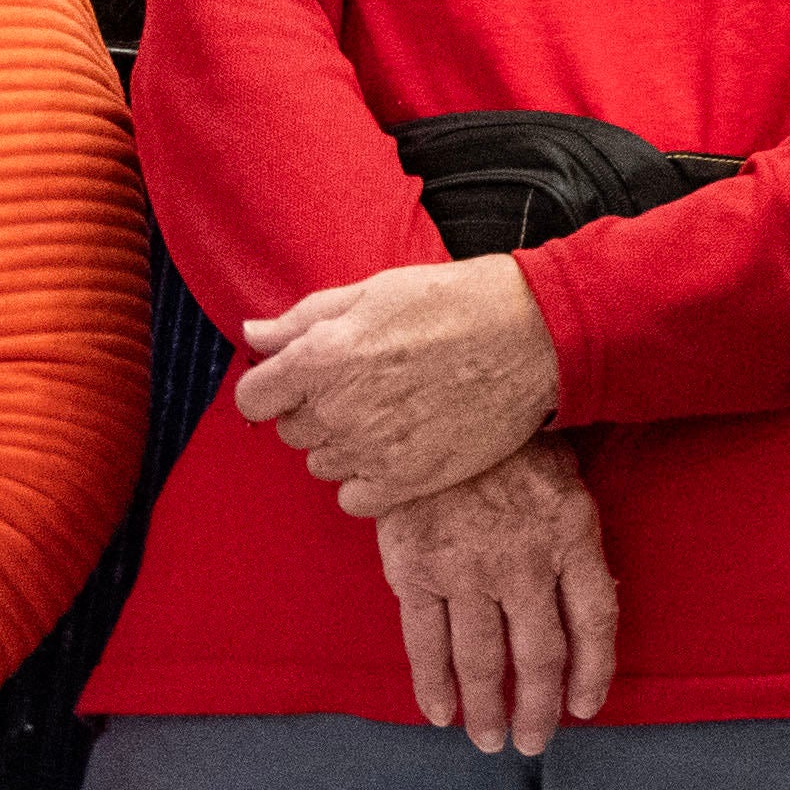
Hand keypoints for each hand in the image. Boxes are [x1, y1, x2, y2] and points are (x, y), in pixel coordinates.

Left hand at [232, 255, 558, 514]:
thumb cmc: (458, 302)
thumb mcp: (376, 290)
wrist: (538, 335)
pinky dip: (368, 479)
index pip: (254, 397)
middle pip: (291, 430)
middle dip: (318, 409)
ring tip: (393, 412)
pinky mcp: (405, 480)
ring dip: (345, 443)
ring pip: (322, 464)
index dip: (277, 386)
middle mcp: (337, 409)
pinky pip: (353, 498)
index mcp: (321, 357)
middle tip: (369, 385)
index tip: (308, 378)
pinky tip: (398, 447)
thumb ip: (305, 317)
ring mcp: (370, 449)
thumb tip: (252, 334)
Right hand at [375, 440, 616, 754]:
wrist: (440, 402)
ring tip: (492, 740)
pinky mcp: (416, 572)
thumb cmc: (512, 435)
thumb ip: (575, 532)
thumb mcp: (566, 470)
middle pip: (540, 652)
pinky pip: (425, 644)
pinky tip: (442, 714)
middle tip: (534, 742)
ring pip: (483, 659)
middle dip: (539, 707)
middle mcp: (524, 560)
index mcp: (572, 531)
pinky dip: (433, 686)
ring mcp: (468, 569)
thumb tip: (588, 593)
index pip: (597, 617)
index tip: (588, 705)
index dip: (595, 668)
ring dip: (488, 708)